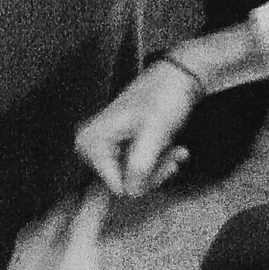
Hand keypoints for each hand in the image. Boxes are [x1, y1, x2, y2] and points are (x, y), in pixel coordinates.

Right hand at [75, 60, 202, 197]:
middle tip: (174, 156)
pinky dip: (158, 162)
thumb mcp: (155, 132)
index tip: (168, 165)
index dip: (146, 180)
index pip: (117, 186)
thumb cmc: (164, 96)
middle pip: (124, 183)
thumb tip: (131, 192)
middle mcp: (92, 145)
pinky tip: (174, 150)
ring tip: (177, 151)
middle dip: (155, 173)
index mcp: (93, 141)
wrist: (176, 77)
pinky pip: (137, 168)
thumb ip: (141, 165)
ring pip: (134, 178)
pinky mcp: (118, 148)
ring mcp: (105, 147)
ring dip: (160, 167)